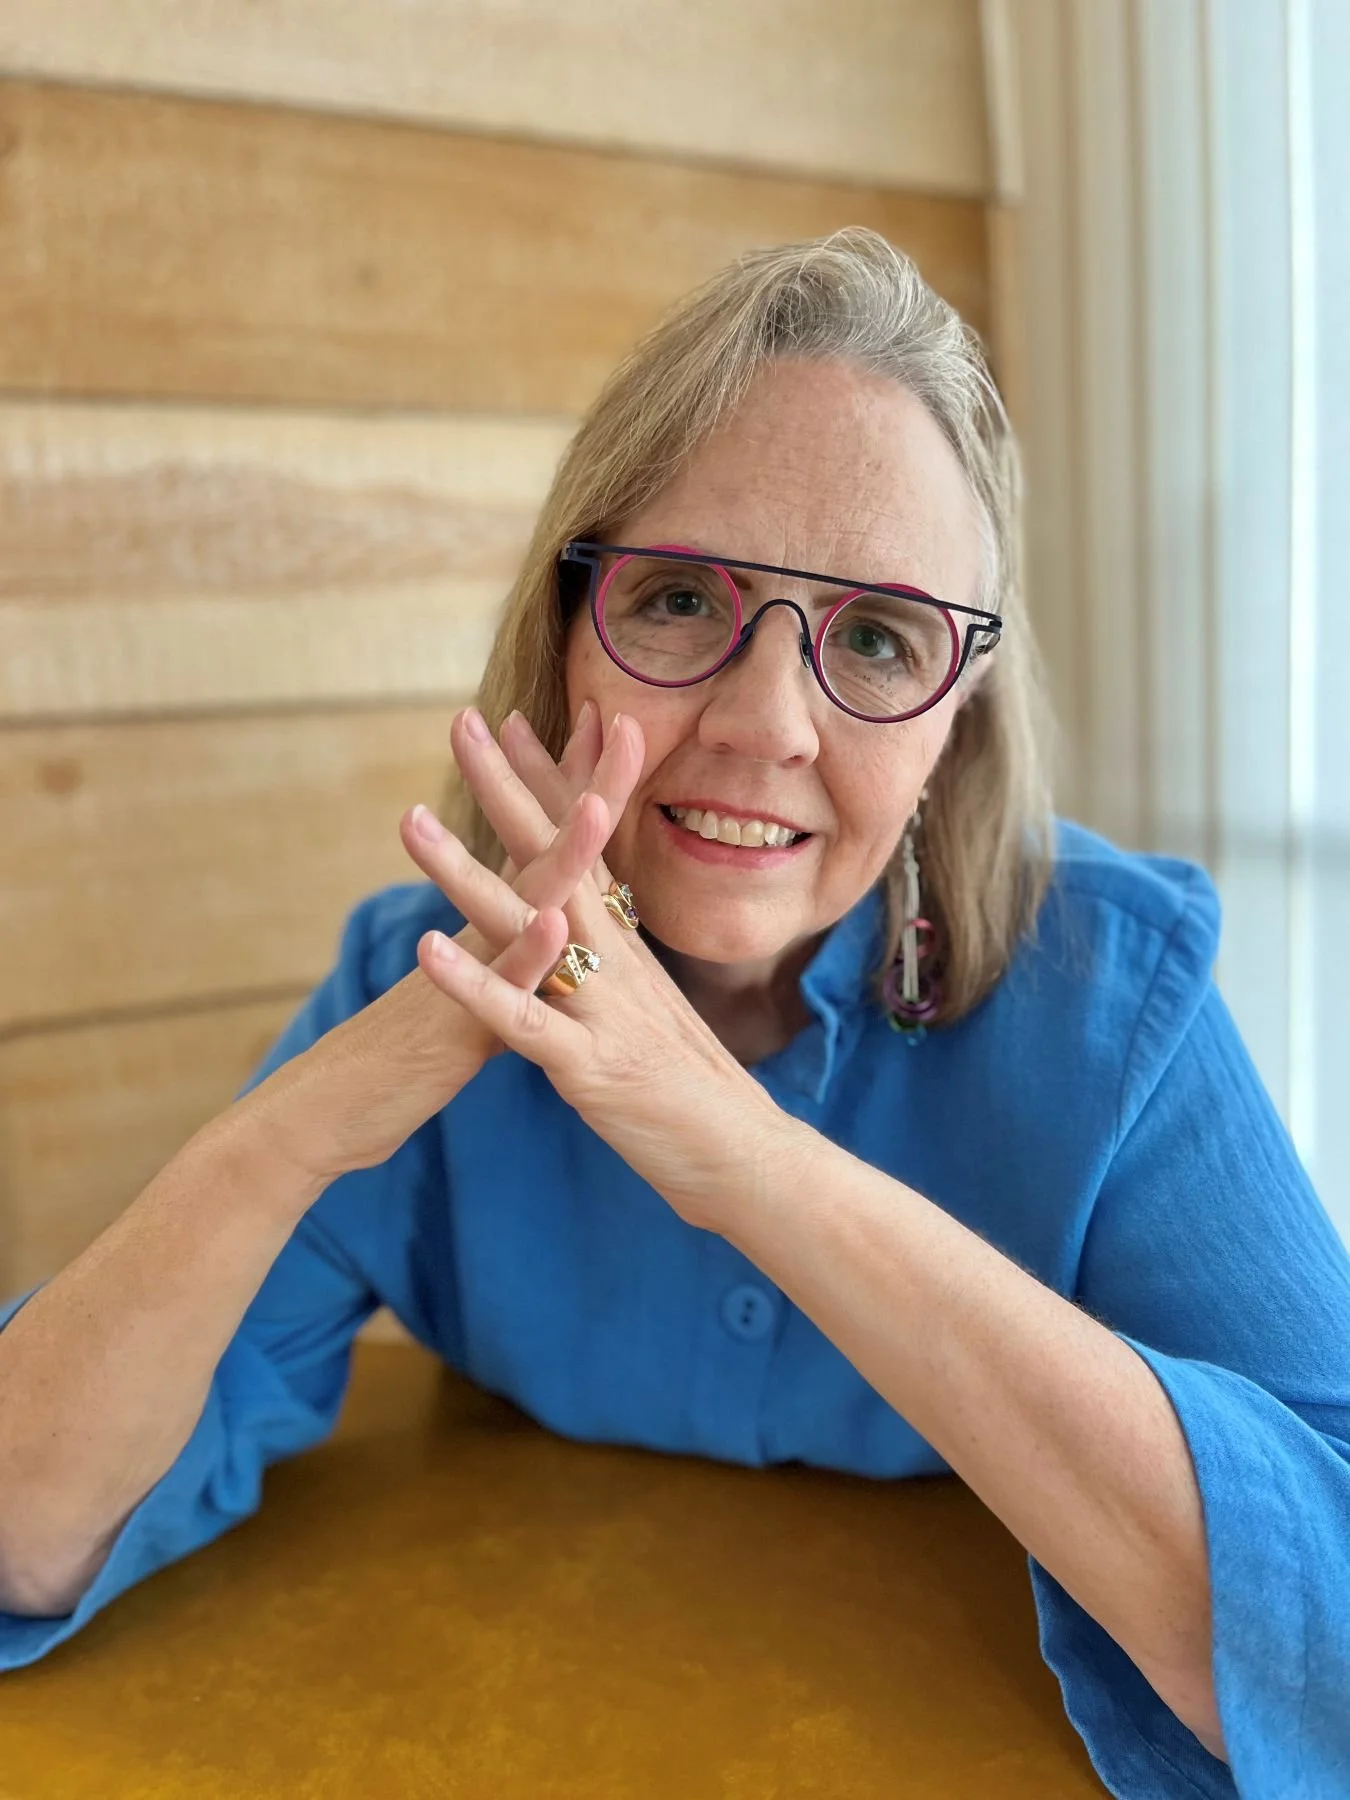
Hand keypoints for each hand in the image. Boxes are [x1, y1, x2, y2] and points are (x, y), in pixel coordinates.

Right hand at [249, 702, 627, 1187]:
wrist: (326, 1111)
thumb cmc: (402, 1058)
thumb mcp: (470, 999)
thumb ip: (505, 964)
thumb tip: (536, 936)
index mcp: (494, 929)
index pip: (549, 845)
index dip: (582, 786)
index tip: (615, 722)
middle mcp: (483, 937)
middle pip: (543, 851)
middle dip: (580, 784)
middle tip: (614, 712)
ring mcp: (470, 977)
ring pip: (521, 908)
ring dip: (559, 855)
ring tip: (597, 803)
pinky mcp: (457, 1030)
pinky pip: (499, 991)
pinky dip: (525, 956)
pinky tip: (554, 925)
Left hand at [405, 706, 783, 1229]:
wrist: (748, 1157)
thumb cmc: (694, 1091)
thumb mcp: (649, 1011)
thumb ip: (616, 967)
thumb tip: (592, 932)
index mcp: (625, 945)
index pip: (582, 844)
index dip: (547, 782)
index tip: (512, 723)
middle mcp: (614, 959)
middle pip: (554, 854)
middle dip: (504, 786)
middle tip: (462, 720)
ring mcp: (601, 1007)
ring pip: (523, 925)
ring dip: (463, 870)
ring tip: (409, 820)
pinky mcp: (588, 1064)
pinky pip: (521, 1019)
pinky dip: (474, 984)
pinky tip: (425, 948)